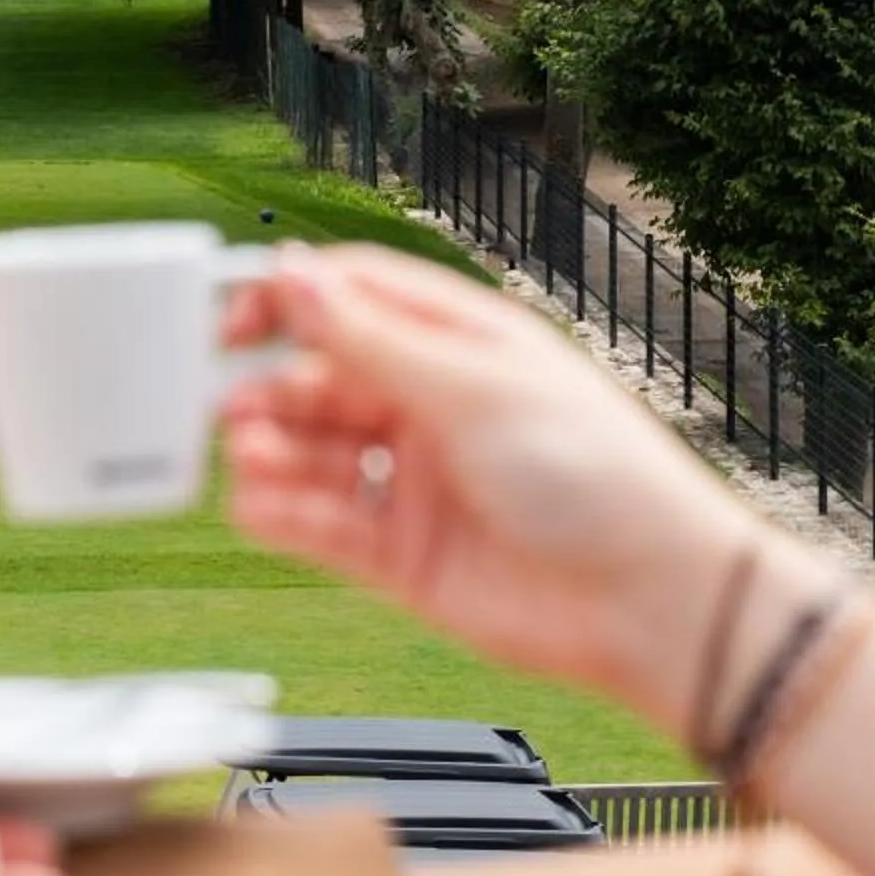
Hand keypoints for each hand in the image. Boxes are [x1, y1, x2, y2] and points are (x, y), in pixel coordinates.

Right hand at [223, 244, 757, 735]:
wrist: (650, 603)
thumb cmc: (596, 476)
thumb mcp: (472, 389)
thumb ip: (370, 340)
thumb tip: (292, 273)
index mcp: (461, 345)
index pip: (354, 299)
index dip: (288, 301)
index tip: (231, 318)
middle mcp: (434, 407)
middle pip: (324, 379)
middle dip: (270, 384)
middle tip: (224, 398)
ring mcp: (417, 481)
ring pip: (318, 453)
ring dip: (272, 449)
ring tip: (244, 453)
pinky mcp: (406, 554)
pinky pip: (325, 525)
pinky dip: (284, 513)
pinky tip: (255, 504)